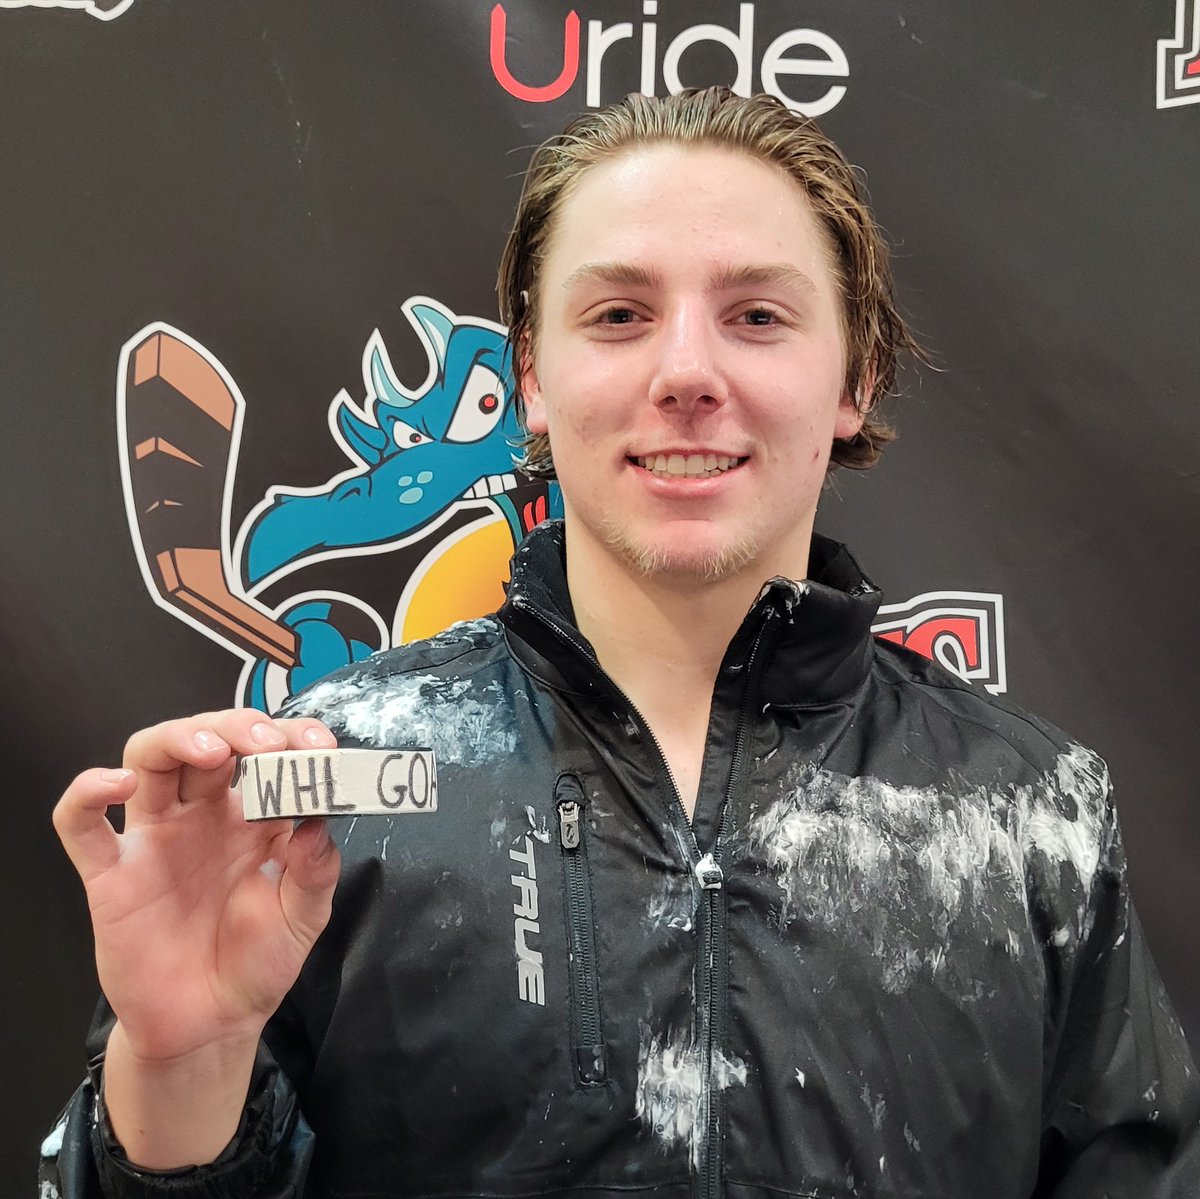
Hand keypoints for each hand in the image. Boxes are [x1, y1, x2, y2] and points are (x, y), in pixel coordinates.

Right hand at [54, 710, 341, 1063]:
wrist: (212, 1024)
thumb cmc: (258, 961)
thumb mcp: (305, 917)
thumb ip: (316, 870)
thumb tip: (316, 824)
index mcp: (253, 816)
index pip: (267, 754)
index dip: (293, 737)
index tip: (320, 746)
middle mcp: (203, 815)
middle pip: (206, 739)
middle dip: (237, 727)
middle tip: (268, 743)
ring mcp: (155, 838)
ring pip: (149, 758)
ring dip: (178, 738)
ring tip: (214, 750)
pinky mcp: (112, 873)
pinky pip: (81, 823)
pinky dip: (88, 793)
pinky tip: (116, 785)